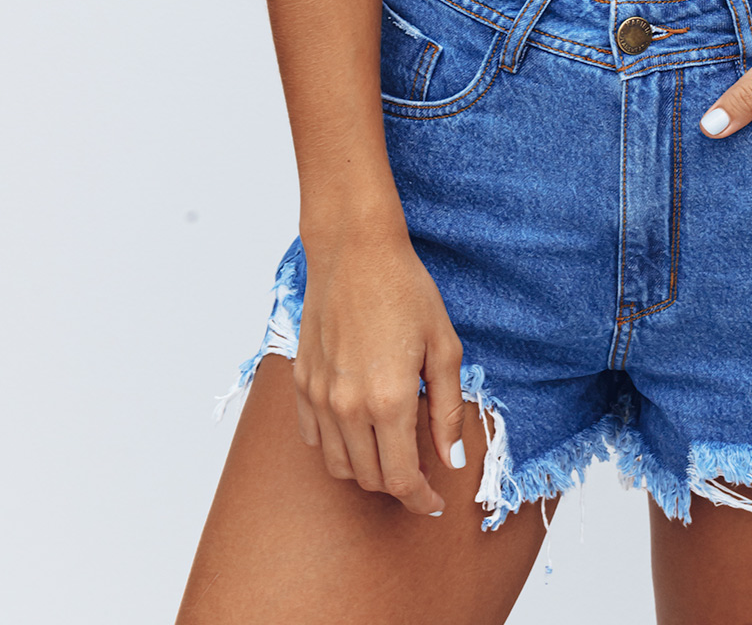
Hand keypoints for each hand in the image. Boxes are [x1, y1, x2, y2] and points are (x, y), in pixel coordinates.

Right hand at [290, 221, 468, 516]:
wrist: (355, 250)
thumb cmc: (405, 290)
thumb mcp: (444, 347)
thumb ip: (447, 410)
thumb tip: (450, 458)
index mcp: (388, 400)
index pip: (401, 479)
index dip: (421, 500)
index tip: (434, 502)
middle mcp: (347, 406)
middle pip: (370, 478)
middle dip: (398, 485)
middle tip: (419, 471)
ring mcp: (319, 396)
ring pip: (338, 465)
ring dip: (366, 470)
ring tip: (389, 449)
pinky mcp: (301, 382)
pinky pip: (313, 437)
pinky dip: (335, 446)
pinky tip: (357, 428)